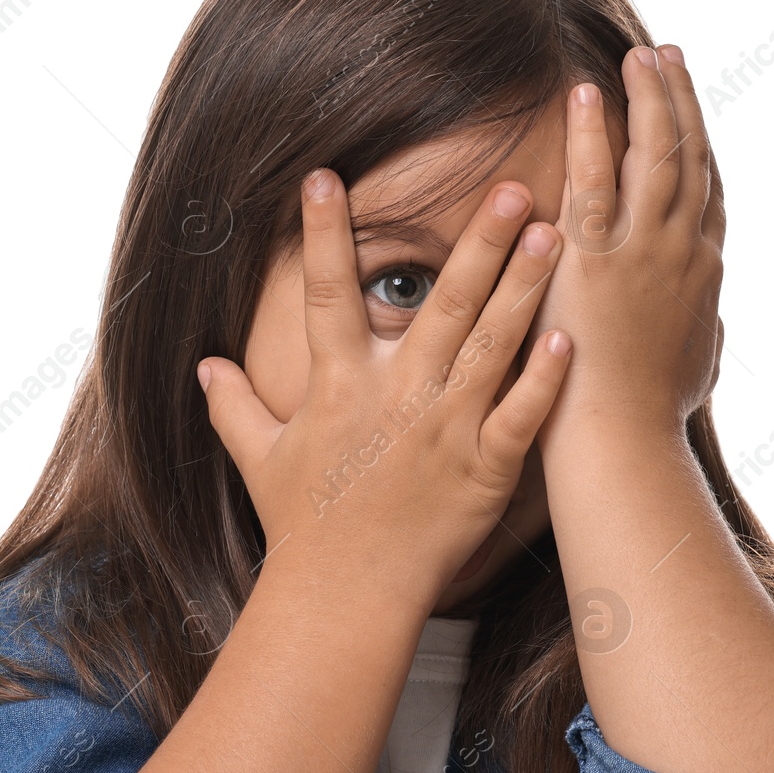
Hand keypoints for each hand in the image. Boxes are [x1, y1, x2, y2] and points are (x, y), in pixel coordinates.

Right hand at [197, 169, 571, 602]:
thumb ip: (234, 406)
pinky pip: (521, 414)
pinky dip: (546, 377)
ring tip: (555, 234)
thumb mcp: (259, 460)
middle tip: (511, 189)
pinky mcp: (485, 470)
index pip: (326, 294)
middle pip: (442, 304)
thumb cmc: (304, 528)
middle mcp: (396, 397)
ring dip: (523, 287)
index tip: (326, 175)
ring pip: (493, 345)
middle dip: (477, 242)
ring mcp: (446, 431)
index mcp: (339, 387)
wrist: (344, 598)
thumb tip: (203, 366)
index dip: (324, 232)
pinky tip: (571, 335)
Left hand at [529, 45, 724, 441]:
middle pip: (691, 157)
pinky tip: (588, 92)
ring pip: (655, 154)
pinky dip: (595, 131)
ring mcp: (644, 251)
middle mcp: (684, 251)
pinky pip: (596, 179)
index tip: (689, 106)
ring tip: (636, 55)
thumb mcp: (694, 369)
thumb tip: (711, 322)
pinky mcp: (597, 258)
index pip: (708, 192)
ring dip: (649, 97)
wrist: (622, 440)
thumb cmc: (649, 416)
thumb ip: (703, 335)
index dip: (701, 141)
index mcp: (704, 273)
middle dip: (680, 100)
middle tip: (666, 56)